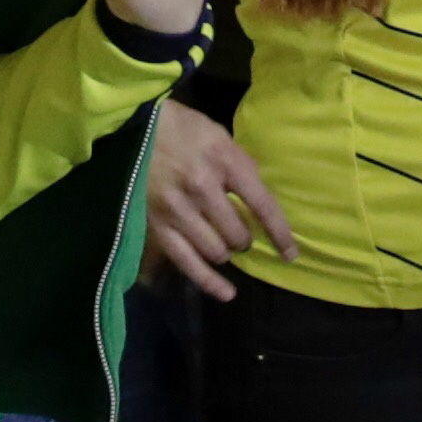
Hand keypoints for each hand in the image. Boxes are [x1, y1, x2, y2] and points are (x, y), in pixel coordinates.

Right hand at [140, 103, 296, 298]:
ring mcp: (178, 210)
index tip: (290, 253)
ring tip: (220, 241)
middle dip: (243, 238)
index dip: (280, 233)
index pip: (261, 204)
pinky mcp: (158, 227)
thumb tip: (259, 198)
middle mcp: (202, 188)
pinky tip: (227, 293)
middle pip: (238, 234)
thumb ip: (240, 165)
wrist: (131, 130)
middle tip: (237, 231)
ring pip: (217, 251)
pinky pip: (188, 264)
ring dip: (225, 251)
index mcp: (222, 160)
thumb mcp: (218, 135)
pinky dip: (210, 282)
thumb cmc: (180, 128)